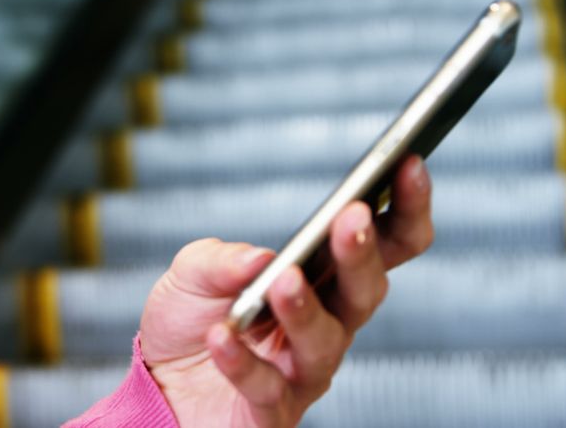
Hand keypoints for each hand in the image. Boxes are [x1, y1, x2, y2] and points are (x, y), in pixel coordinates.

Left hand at [139, 156, 432, 426]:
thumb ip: (220, 258)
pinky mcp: (272, 411)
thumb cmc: (190, 322)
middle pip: (366, 291)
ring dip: (306, 308)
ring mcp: (302, 371)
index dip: (403, 208)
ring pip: (326, 342)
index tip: (407, 163)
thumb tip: (260, 256)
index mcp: (322, 280)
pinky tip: (221, 335)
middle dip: (361, 254)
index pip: (382, 244)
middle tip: (352, 219)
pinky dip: (243, 361)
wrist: (157, 389)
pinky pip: (266, 387)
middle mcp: (326, 324)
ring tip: (283, 279)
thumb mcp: (191, 272)